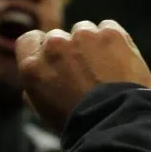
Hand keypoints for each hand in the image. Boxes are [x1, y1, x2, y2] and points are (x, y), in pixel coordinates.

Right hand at [15, 20, 150, 132]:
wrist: (116, 122)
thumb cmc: (80, 124)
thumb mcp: (45, 111)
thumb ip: (35, 88)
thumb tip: (36, 80)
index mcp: (33, 66)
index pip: (30, 40)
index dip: (43, 49)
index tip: (56, 60)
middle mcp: (55, 45)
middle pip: (59, 37)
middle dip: (70, 50)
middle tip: (85, 72)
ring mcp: (83, 37)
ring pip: (84, 30)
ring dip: (91, 44)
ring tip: (105, 69)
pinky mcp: (110, 34)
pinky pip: (108, 27)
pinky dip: (114, 40)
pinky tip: (119, 60)